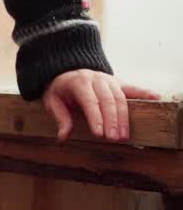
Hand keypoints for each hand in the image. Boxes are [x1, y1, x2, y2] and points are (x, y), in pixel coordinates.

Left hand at [43, 70, 159, 141]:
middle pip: (108, 101)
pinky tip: (156, 98)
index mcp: (79, 83)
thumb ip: (60, 118)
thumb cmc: (59, 90)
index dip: (96, 118)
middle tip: (114, 138)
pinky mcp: (118, 82)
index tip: (100, 134)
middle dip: (112, 121)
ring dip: (124, 117)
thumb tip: (63, 137)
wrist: (67, 71)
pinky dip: (145, 93)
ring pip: (120, 98)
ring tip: (124, 135)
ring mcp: (109, 80)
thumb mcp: (52, 101)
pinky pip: (132, 88)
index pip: (90, 102)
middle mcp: (97, 79)